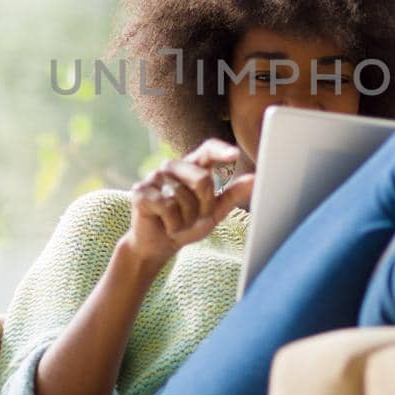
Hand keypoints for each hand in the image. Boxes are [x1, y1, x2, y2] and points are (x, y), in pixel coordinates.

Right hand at [124, 138, 254, 268]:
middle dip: (205, 206)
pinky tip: (166, 225)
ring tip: (178, 222)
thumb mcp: (215, 212)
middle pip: (202, 179)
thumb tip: (255, 178)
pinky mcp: (140, 191)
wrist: (158, 245)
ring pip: (184, 197)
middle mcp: (172, 167)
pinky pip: (167, 207)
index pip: (207, 149)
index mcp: (192, 166)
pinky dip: (172, 224)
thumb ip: (233, 194)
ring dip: (187, 219)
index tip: (235, 154)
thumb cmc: (187, 224)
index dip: (220, 150)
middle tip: (197, 218)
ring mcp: (154, 177)